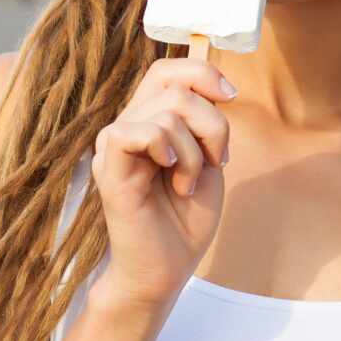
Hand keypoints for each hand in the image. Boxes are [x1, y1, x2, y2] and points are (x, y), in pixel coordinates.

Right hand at [88, 57, 235, 311]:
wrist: (166, 269)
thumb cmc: (185, 220)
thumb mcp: (207, 159)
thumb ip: (205, 120)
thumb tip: (214, 83)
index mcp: (148, 121)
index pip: (168, 70)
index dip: (202, 72)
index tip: (230, 97)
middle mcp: (128, 126)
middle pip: (175, 86)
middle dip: (212, 123)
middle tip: (215, 161)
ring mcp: (115, 145)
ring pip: (167, 112)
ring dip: (195, 152)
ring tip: (188, 183)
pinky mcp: (110, 167)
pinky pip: (137, 131)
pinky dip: (167, 150)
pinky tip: (173, 175)